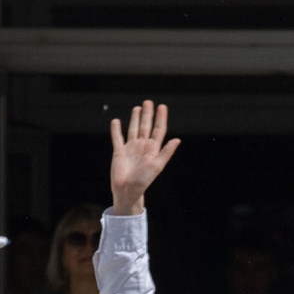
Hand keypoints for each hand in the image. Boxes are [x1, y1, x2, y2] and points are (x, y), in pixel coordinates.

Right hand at [107, 101, 179, 216]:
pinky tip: (116, 121)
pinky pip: (117, 138)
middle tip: (148, 102)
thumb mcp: (157, 166)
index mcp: (152, 149)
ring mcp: (130, 148)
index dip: (160, 118)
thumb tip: (177, 140)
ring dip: (135, 119)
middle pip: (146, 126)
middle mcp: (142, 146)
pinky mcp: (119, 151)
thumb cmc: (143, 181)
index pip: (158, 130)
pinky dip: (116, 129)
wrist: (127, 191)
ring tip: (137, 108)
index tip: (162, 107)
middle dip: (147, 115)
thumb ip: (166, 152)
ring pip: (133, 129)